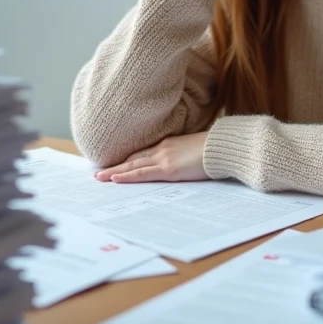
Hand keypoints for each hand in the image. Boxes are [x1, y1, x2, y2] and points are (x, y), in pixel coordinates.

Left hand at [94, 132, 211, 183]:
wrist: (224, 146)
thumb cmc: (215, 149)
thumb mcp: (195, 150)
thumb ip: (183, 156)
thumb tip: (180, 164)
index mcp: (168, 144)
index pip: (142, 153)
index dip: (127, 160)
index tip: (115, 165)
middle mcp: (162, 149)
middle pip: (132, 159)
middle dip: (115, 166)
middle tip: (99, 173)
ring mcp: (164, 158)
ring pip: (132, 166)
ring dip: (114, 172)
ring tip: (99, 178)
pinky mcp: (168, 169)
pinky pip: (142, 174)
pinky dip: (127, 176)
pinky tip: (115, 179)